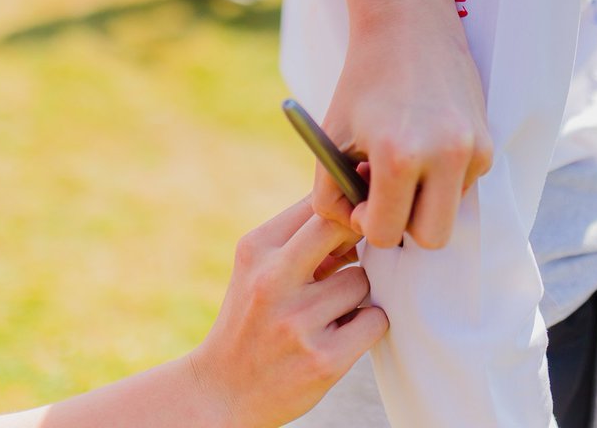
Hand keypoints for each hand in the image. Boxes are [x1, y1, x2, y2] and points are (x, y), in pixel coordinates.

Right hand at [190, 200, 388, 426]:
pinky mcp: (324, 359)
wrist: (222, 391)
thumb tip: (359, 212)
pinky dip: (366, 325)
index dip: (342, 213)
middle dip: (354, 239)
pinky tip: (340, 334)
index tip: (346, 229)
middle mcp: (272, 281)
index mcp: (255, 250)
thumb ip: (299, 238)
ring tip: (330, 311)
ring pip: (361, 280)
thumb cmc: (252, 319)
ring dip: (356, 294)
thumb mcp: (257, 269)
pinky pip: (374, 320)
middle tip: (350, 260)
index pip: (316, 205)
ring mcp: (298, 322)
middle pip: (339, 229)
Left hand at [315, 15, 492, 249]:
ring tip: (402, 163)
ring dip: (425, 201)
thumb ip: (329, 195)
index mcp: (398, 154)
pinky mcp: (487, 142)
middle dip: (405, 224)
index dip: (367, 223)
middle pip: (432, 238)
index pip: (386, 232)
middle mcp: (444, 154)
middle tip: (385, 193)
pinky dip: (443, 178)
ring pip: (450, 213)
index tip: (360, 202)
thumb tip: (358, 229)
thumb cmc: (362, 83)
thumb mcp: (329, 138)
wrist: (409, 26)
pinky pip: (464, 186)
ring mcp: (472, 149)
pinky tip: (425, 144)